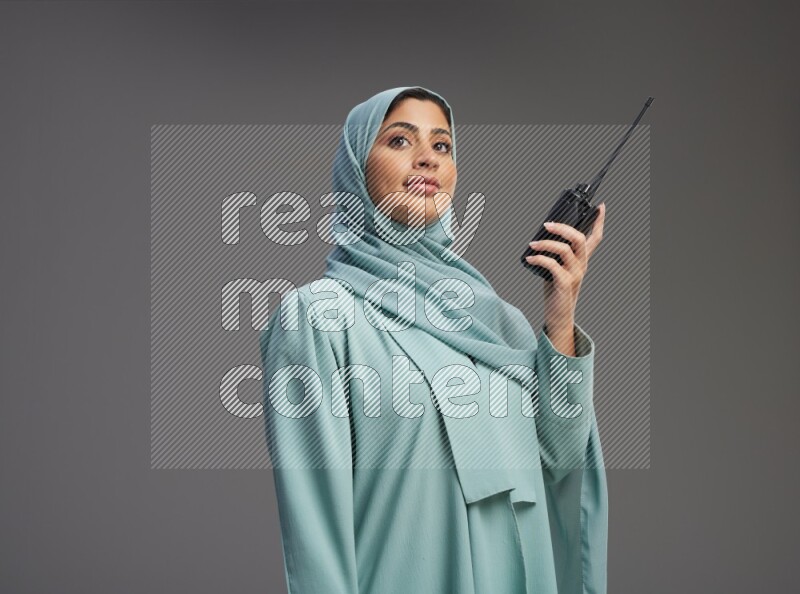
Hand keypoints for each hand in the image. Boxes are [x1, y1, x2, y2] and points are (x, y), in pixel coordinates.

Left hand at [524, 203, 605, 341]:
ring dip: (546, 243)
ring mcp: (575, 274)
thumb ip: (556, 255)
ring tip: (532, 244)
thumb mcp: (558, 269)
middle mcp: (582, 265)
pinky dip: (539, 258)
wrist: (558, 316)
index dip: (599, 221)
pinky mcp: (564, 284)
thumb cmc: (556, 291)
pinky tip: (530, 258)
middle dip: (563, 228)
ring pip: (566, 250)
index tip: (600, 206)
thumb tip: (542, 236)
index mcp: (582, 260)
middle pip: (580, 239)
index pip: (595, 238)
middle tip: (547, 224)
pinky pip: (553, 265)